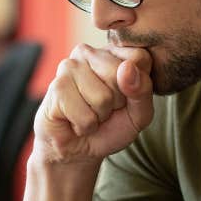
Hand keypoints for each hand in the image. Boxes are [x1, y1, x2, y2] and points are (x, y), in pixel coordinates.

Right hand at [35, 44, 153, 164]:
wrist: (77, 148)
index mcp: (113, 52)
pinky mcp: (57, 87)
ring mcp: (69, 67)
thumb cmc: (110, 127)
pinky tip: (74, 121)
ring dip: (99, 116)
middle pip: (121, 75)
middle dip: (117, 103)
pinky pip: (86, 115)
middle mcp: (89, 52)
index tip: (125, 97)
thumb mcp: (139, 112)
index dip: (138, 87)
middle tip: (103, 108)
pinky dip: (85, 126)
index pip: (140, 58)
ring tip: (88, 114)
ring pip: (103, 97)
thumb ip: (143, 89)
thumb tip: (127, 68)